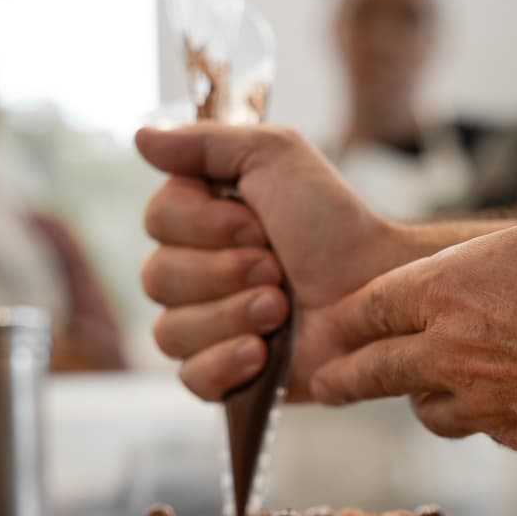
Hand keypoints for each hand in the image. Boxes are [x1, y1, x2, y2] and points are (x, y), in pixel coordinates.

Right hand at [136, 124, 408, 401]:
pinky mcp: (227, 375)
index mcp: (200, 221)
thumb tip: (139, 136)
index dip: (203, 227)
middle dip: (223, 273)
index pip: (156, 222)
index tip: (258, 226)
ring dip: (231, 316)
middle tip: (277, 270)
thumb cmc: (334, 224)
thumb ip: (205, 143)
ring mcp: (208, 328)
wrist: (376, 288)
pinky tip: (262, 352)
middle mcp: (195, 274)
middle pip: (157, 279)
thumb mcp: (276, 157)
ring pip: (170, 332)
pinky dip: (224, 364)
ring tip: (281, 309)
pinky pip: (191, 379)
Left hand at [311, 165, 516, 466]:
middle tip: (327, 384)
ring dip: (416, 399)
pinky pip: (476, 428)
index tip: (333, 326)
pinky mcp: (512, 432)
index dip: (349, 317)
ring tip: (415, 394)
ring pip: (424, 407)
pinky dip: (472, 418)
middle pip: (377, 368)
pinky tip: (486, 409)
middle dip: (347, 377)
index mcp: (452, 286)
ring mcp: (478, 396)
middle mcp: (450, 347)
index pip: (376, 304)